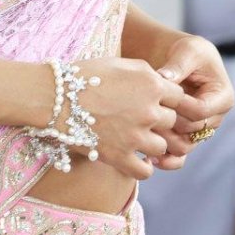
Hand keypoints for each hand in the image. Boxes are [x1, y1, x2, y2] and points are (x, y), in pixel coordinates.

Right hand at [70, 57, 184, 180]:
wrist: (54, 98)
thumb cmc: (85, 75)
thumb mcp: (121, 63)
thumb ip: (147, 73)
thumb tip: (163, 82)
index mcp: (152, 84)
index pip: (179, 96)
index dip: (169, 100)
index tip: (158, 102)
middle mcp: (149, 111)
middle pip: (171, 121)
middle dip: (159, 120)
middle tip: (141, 119)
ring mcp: (135, 136)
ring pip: (162, 146)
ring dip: (152, 143)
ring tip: (137, 139)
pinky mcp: (119, 157)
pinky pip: (145, 171)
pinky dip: (142, 167)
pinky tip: (135, 159)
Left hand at [146, 33, 234, 171]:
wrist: (178, 61)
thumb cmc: (187, 52)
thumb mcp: (187, 51)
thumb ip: (178, 65)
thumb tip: (164, 78)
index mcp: (223, 97)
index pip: (201, 111)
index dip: (178, 107)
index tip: (157, 98)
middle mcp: (215, 118)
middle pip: (192, 132)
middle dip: (168, 125)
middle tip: (142, 118)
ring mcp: (200, 131)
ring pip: (184, 147)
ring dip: (164, 144)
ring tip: (143, 135)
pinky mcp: (186, 138)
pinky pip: (178, 157)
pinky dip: (165, 159)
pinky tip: (148, 156)